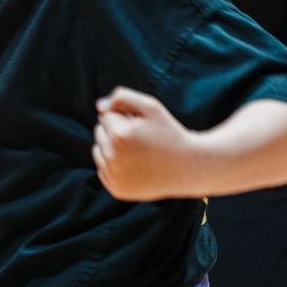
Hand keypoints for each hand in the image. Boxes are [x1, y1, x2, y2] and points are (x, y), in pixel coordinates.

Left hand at [92, 86, 195, 200]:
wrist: (188, 168)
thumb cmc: (169, 133)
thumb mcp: (151, 107)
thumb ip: (121, 97)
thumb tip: (99, 107)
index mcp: (119, 135)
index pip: (106, 115)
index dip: (125, 117)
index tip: (142, 125)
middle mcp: (113, 157)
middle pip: (99, 132)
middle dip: (116, 130)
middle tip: (141, 138)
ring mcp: (114, 176)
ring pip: (98, 150)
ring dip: (112, 147)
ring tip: (137, 151)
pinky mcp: (117, 190)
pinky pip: (103, 169)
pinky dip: (114, 165)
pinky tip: (134, 165)